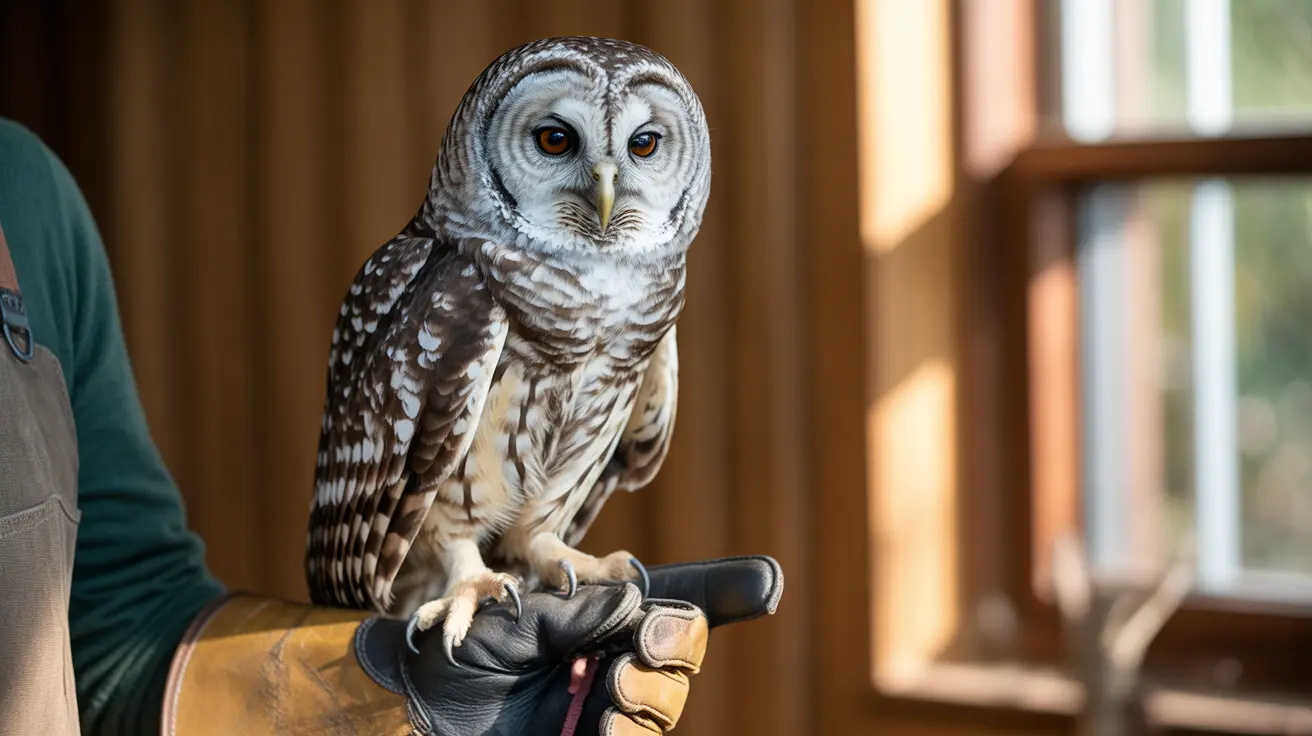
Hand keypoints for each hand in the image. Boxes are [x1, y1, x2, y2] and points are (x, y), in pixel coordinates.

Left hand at [355, 555, 782, 734]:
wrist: (416, 715)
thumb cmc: (457, 658)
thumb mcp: (511, 623)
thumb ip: (575, 611)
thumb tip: (637, 599)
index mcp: (597, 613)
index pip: (670, 597)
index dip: (723, 590)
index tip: (765, 584)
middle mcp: (612, 653)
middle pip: (681, 647)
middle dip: (674, 643)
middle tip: (639, 645)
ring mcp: (609, 704)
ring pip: (668, 696)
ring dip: (652, 691)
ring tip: (614, 691)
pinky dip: (632, 730)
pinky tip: (607, 727)